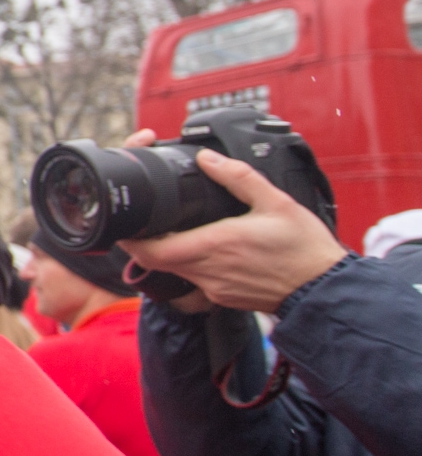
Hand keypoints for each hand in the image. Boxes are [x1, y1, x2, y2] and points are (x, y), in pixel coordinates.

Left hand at [116, 131, 347, 313]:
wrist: (324, 290)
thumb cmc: (305, 248)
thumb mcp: (276, 202)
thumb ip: (238, 177)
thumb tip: (207, 159)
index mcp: (213, 246)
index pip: (150, 250)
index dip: (130, 237)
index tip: (130, 218)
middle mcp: (207, 271)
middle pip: (153, 260)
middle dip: (143, 239)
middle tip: (148, 217)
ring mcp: (213, 287)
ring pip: (172, 270)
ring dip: (167, 250)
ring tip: (176, 226)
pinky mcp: (222, 297)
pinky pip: (194, 279)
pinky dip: (189, 262)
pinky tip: (205, 245)